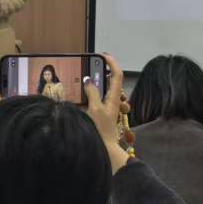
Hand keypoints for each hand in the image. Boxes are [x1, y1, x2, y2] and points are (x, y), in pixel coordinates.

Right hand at [82, 55, 129, 173]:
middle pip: (113, 78)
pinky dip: (95, 88)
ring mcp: (110, 105)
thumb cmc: (101, 130)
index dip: (111, 62)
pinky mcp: (105, 111)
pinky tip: (85, 90)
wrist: (105, 148)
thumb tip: (89, 80)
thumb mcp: (95, 109)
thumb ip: (92, 93)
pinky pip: (102, 94)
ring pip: (107, 86)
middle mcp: (114, 99)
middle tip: (93, 63)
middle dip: (104, 68)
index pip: (116, 74)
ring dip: (99, 78)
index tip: (103, 55)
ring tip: (88, 74)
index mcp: (114, 97)